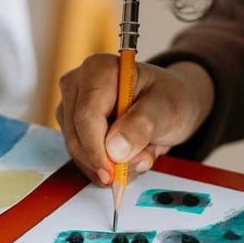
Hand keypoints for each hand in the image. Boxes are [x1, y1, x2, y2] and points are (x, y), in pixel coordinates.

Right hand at [56, 54, 213, 184]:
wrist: (171, 104)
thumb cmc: (170, 98)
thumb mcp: (167, 109)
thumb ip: (142, 125)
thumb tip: (114, 150)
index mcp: (99, 69)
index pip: (86, 115)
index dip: (96, 148)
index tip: (111, 172)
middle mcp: (78, 84)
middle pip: (76, 135)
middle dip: (105, 161)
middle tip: (137, 165)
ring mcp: (72, 107)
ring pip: (77, 150)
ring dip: (110, 165)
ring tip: (142, 154)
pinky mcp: (74, 128)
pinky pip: (83, 157)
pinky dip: (107, 166)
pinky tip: (129, 157)